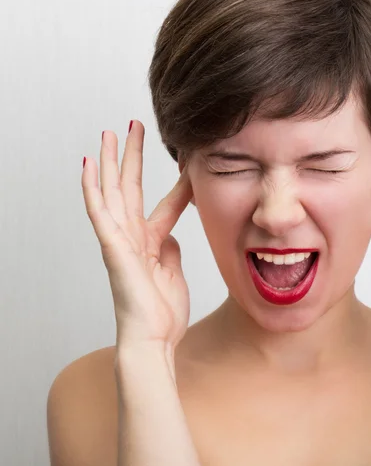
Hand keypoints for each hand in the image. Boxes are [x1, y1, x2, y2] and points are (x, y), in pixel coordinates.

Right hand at [81, 120, 193, 350]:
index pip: (165, 203)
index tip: (188, 162)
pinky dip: (91, 189)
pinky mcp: (112, 248)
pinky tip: (87, 166)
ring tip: (110, 133)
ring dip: (110, 162)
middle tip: (135, 126)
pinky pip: (99, 214)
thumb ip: (170, 250)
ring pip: (113, 192)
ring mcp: (120, 241)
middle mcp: (133, 236)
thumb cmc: (163, 313)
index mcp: (152, 242)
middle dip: (133, 156)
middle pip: (132, 187)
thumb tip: (170, 236)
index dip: (177, 183)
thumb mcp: (174, 272)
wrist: (154, 340)